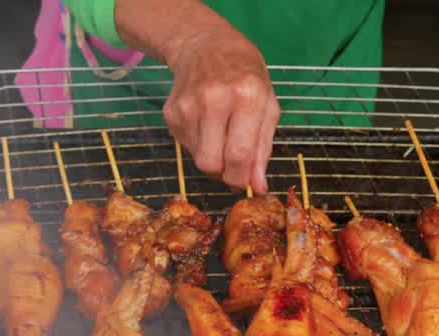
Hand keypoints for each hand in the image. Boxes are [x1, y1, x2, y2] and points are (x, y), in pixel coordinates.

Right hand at [162, 29, 278, 193]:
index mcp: (246, 97)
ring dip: (212, 157)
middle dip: (223, 174)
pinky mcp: (171, 113)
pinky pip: (186, 146)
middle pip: (210, 164)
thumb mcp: (267, 106)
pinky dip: (199, 144)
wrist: (206, 46)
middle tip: (232, 167)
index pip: (238, 155)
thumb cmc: (245, 76)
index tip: (244, 183)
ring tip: (221, 134)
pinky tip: (206, 124)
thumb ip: (263, 148)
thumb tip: (257, 186)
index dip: (240, 178)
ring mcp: (188, 106)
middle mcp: (214, 100)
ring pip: (197, 158)